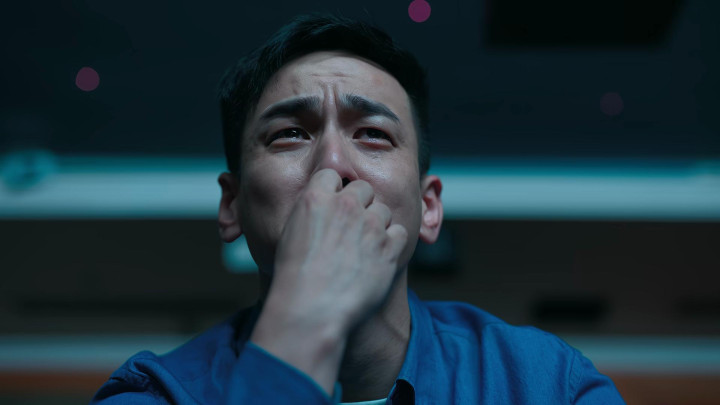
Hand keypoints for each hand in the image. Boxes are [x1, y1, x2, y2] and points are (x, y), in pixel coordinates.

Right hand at [271, 168, 407, 333]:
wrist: (310, 310)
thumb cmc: (294, 279)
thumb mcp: (290, 234)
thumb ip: (312, 213)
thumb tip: (325, 208)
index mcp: (316, 199)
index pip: (333, 174)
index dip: (335, 190)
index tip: (335, 205)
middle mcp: (346, 206)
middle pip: (364, 188)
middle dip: (361, 203)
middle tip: (352, 228)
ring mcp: (370, 226)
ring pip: (384, 211)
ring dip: (377, 225)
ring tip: (363, 249)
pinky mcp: (389, 248)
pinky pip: (400, 233)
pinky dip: (391, 244)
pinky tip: (377, 259)